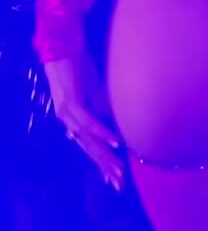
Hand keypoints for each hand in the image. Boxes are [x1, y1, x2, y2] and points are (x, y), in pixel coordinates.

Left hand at [44, 55, 123, 189]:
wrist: (64, 48)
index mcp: (74, 120)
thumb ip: (103, 110)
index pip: (90, 147)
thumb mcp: (95, 93)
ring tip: (119, 168)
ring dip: (105, 155)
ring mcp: (68, 113)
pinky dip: (102, 132)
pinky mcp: (71, 102)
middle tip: (119, 183)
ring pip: (88, 140)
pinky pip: (89, 121)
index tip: (115, 179)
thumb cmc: (80, 68)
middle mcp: (69, 121)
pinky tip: (114, 142)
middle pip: (89, 149)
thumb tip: (118, 123)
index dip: (103, 163)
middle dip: (106, 167)